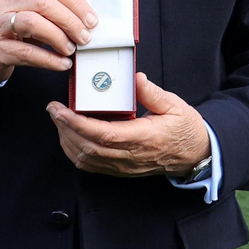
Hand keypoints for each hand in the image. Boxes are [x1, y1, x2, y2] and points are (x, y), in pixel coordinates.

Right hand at [0, 0, 96, 83]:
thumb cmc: (11, 28)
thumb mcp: (29, 11)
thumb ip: (53, 10)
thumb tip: (86, 20)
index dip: (76, 3)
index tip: (92, 20)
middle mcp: (4, 0)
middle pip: (43, 3)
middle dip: (70, 21)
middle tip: (85, 37)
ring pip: (32, 22)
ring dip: (58, 37)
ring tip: (71, 50)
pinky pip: (26, 52)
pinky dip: (49, 59)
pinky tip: (62, 64)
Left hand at [46, 73, 209, 176]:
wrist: (195, 154)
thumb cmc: (185, 129)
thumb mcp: (174, 105)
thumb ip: (152, 93)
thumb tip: (136, 78)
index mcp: (144, 138)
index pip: (104, 134)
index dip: (77, 123)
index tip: (61, 110)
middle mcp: (131, 155)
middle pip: (89, 147)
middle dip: (65, 128)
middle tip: (53, 110)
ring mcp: (124, 166)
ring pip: (86, 159)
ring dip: (67, 140)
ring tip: (58, 120)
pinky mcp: (121, 170)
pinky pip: (92, 166)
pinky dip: (75, 152)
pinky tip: (69, 137)